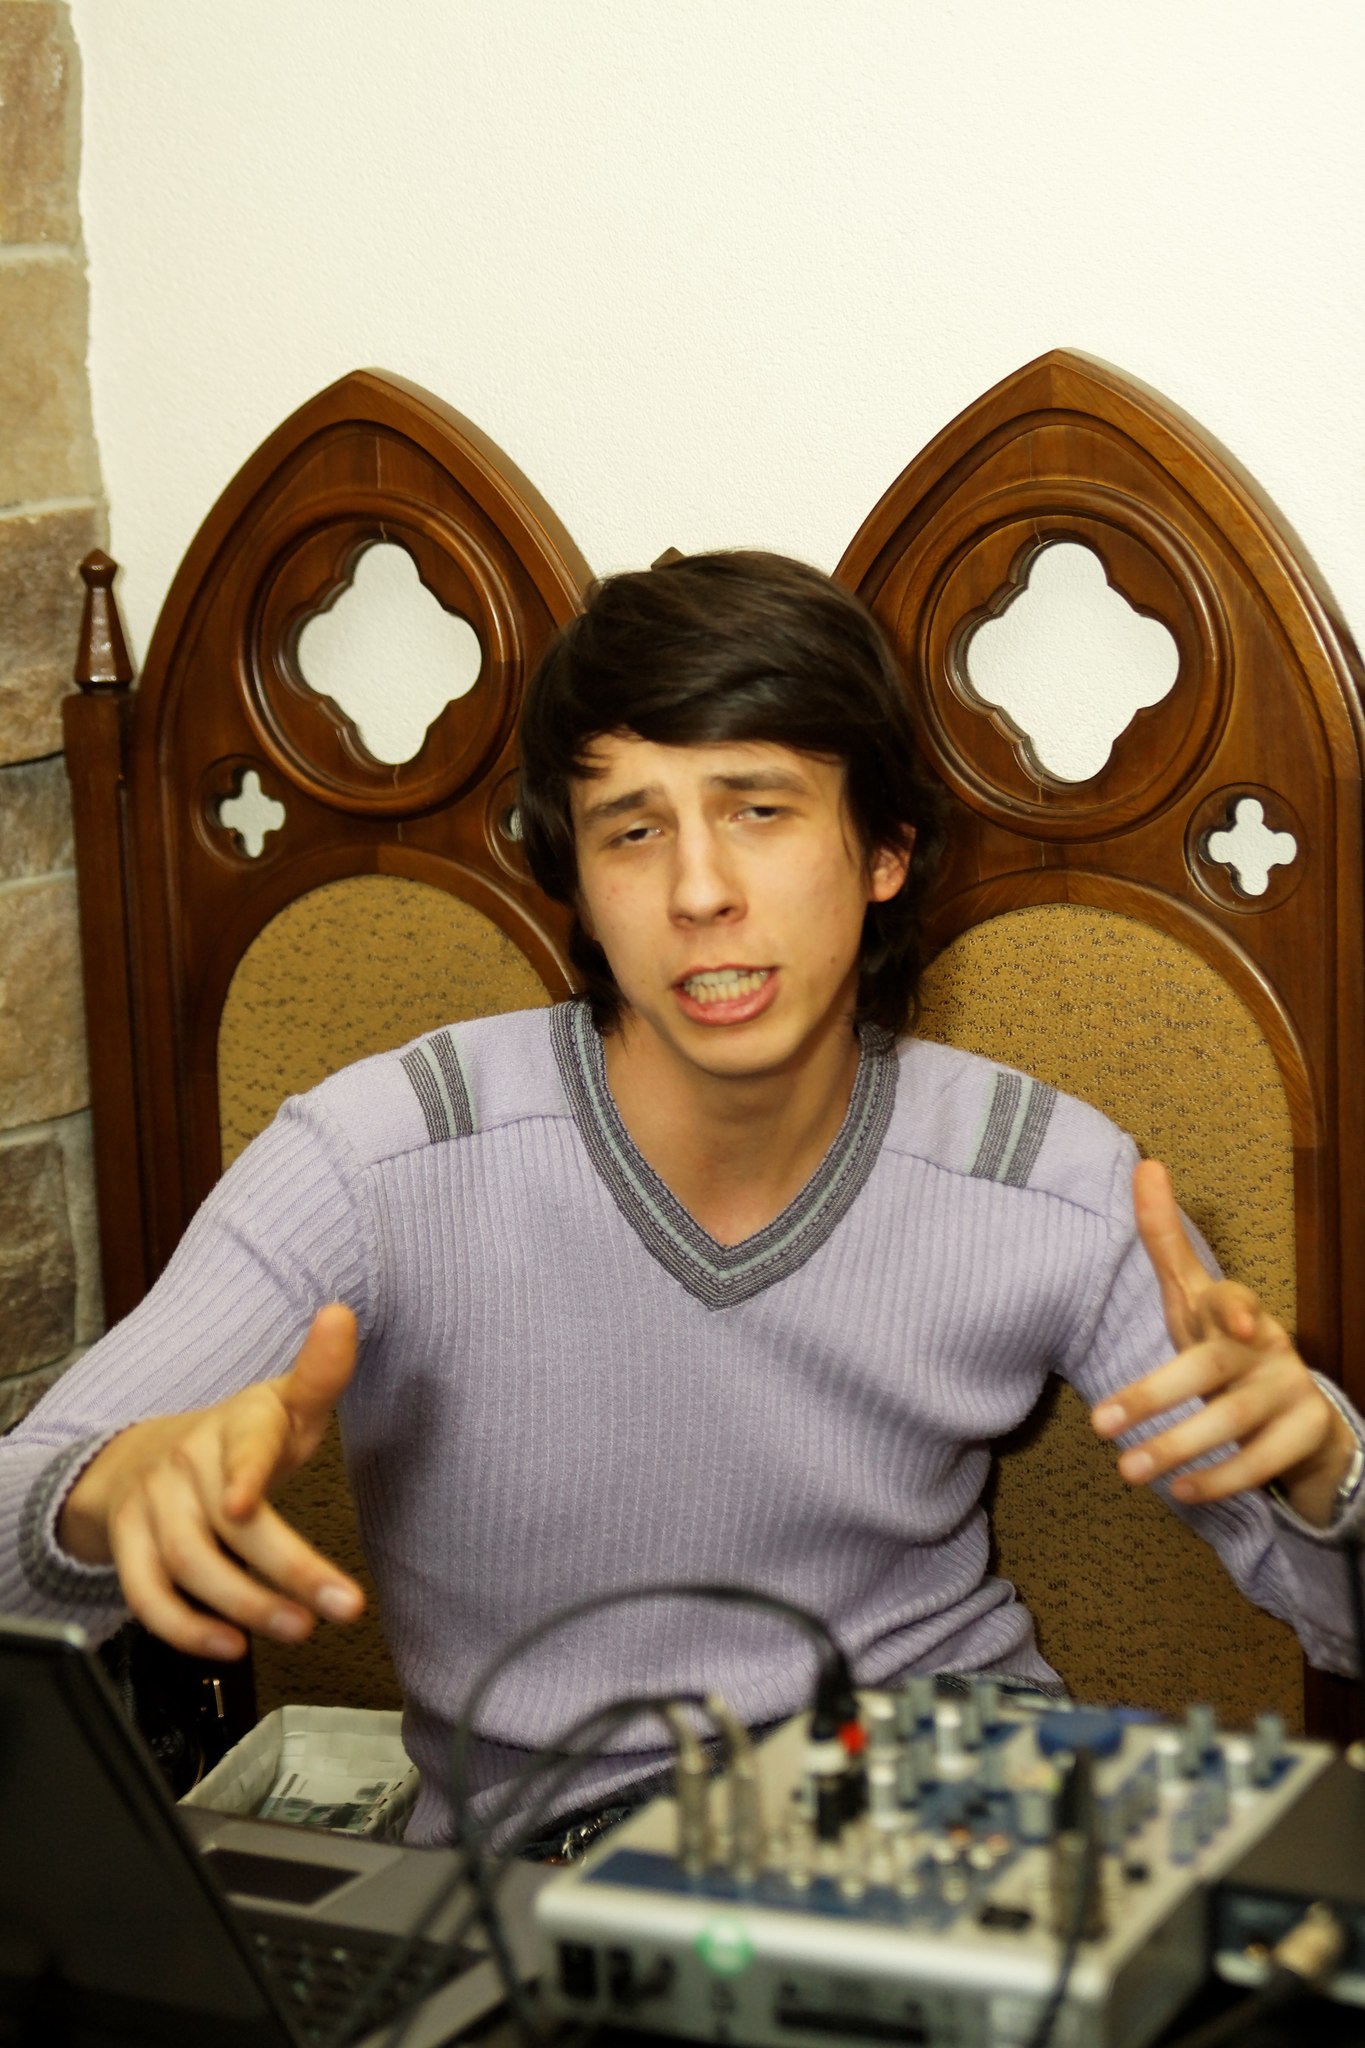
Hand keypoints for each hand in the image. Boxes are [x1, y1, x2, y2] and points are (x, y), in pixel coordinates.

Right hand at [58, 1303, 365, 1659]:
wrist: (143, 1455)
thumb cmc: (236, 1437)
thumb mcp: (284, 1405)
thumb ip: (321, 1374)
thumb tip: (341, 1315)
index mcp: (235, 1424)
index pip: (242, 1445)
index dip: (243, 1472)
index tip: (245, 1502)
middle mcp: (188, 1462)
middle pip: (229, 1524)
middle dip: (286, 1570)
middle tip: (339, 1606)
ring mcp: (152, 1506)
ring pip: (189, 1563)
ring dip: (244, 1605)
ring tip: (297, 1628)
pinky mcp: (128, 1545)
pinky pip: (146, 1595)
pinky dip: (185, 1629)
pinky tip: (229, 1647)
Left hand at [1090, 1161, 1356, 1527]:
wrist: (1298, 1412)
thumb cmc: (1227, 1346)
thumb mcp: (1193, 1297)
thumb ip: (1166, 1240)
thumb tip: (1146, 1164)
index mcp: (1234, 1309)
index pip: (1229, 1298)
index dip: (1232, 1304)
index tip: (1234, 1314)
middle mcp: (1266, 1344)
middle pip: (1211, 1369)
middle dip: (1156, 1396)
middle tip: (1099, 1425)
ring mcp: (1291, 1388)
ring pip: (1234, 1420)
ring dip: (1179, 1447)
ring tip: (1128, 1471)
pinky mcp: (1306, 1433)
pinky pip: (1263, 1462)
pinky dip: (1222, 1479)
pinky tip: (1184, 1494)